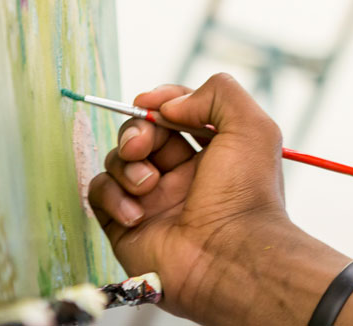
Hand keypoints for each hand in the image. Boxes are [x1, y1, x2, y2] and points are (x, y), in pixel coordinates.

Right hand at [88, 73, 291, 322]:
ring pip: (119, 160)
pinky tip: (137, 215)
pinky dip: (113, 196)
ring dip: (127, 166)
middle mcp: (183, 173)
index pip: (178, 111)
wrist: (228, 258)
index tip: (151, 103)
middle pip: (143, 132)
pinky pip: (101, 192)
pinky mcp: (126, 224)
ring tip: (149, 187)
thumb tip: (171, 105)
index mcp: (214, 150)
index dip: (162, 101)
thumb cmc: (245, 195)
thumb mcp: (251, 127)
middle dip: (136, 131)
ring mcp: (154, 199)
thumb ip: (218, 93)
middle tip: (140, 146)